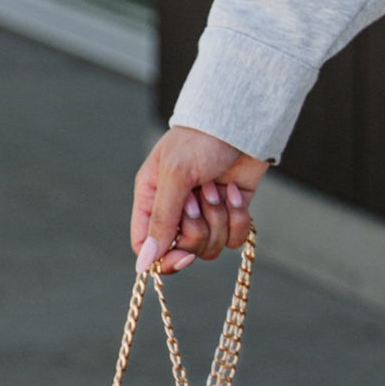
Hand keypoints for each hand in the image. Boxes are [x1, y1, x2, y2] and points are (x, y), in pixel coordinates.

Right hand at [132, 128, 269, 273]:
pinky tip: (235, 191)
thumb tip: (144, 263)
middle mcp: (176, 211)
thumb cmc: (200, 139)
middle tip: (200, 196)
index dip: (165, 258)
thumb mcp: (175, 176)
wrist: (240, 122)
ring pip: (211, 248)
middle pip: (183, 250)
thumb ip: (161, 220)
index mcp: (151, 199)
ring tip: (217, 187)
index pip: (147, 246)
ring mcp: (205, 213)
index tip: (185, 256)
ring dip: (219, 218)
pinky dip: (238, 218)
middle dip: (199, 227)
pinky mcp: (232, 213)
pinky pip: (234, 239)